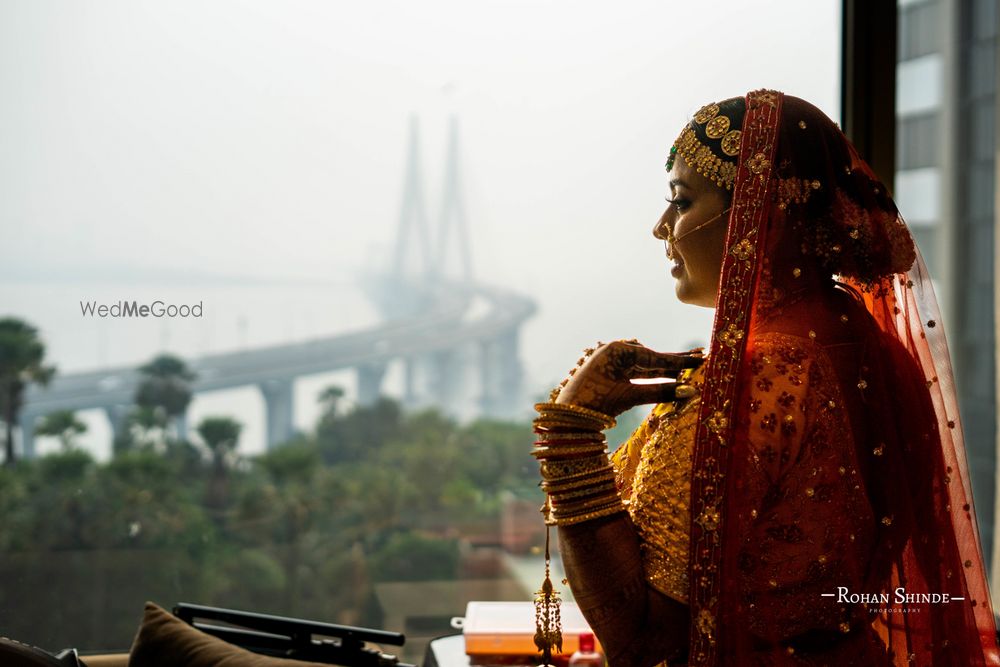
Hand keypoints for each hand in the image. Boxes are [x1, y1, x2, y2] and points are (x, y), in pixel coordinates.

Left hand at [555, 340, 703, 416]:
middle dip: (674, 363)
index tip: (700, 359)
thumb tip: (690, 392)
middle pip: (650, 358)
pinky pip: (635, 374)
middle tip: (700, 358)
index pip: (654, 356)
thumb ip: (660, 392)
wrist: (566, 418)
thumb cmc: (595, 404)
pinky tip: (667, 376)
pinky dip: (651, 377)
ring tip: (688, 369)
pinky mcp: (608, 374)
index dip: (678, 361)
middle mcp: (613, 351)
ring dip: (664, 370)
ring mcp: (610, 362)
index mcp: (616, 350)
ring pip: (643, 366)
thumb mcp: (630, 397)